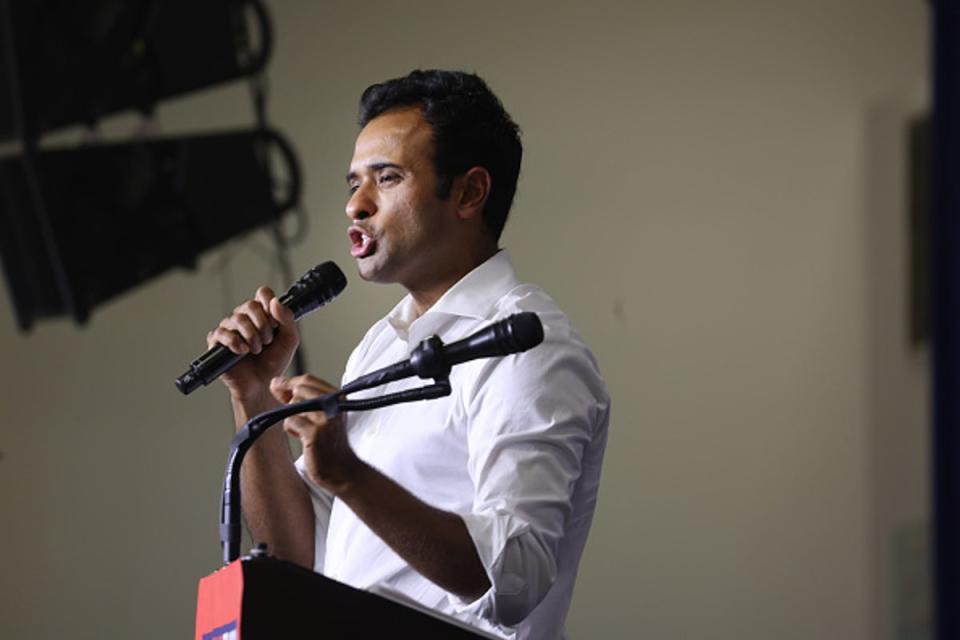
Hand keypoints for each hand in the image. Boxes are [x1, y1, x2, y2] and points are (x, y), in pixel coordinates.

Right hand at [207, 286, 299, 402]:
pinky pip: (221, 333)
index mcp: (261, 315)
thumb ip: (287, 319)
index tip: (276, 321)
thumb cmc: (273, 362)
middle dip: (263, 324)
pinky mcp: (217, 343)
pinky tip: (243, 351)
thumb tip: (275, 302)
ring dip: (252, 336)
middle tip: (267, 340)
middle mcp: (244, 319)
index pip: (262, 293)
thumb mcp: (289, 340)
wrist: (263, 384)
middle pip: (250, 304)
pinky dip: (235, 342)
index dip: (269, 303)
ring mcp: (229, 329)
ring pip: (237, 318)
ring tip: (257, 350)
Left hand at [271, 374, 362, 494]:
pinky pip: (290, 422)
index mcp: (338, 397)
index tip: (278, 389)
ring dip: (292, 419)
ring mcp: (325, 418)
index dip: (289, 383)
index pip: (308, 379)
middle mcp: (334, 404)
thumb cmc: (328, 442)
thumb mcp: (319, 414)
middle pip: (299, 390)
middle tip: (300, 419)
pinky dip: (292, 430)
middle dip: (291, 403)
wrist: (341, 469)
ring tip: (304, 431)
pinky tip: (303, 439)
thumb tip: (275, 383)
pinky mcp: (315, 433)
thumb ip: (299, 397)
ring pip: (293, 406)